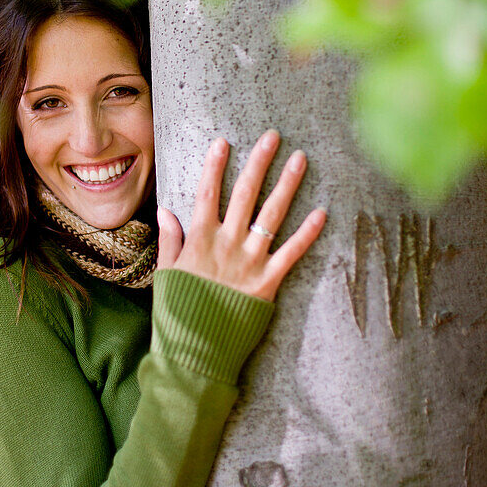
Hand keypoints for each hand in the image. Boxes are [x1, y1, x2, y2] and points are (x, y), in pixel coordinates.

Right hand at [156, 130, 325, 301]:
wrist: (195, 350)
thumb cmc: (177, 313)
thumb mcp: (166, 273)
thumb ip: (170, 240)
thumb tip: (165, 210)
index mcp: (199, 239)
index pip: (207, 193)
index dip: (215, 166)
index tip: (224, 142)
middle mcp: (226, 244)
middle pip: (245, 194)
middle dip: (259, 162)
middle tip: (273, 136)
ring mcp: (249, 262)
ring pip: (271, 215)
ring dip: (287, 185)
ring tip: (300, 160)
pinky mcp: (268, 283)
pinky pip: (291, 253)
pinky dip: (307, 234)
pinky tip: (321, 213)